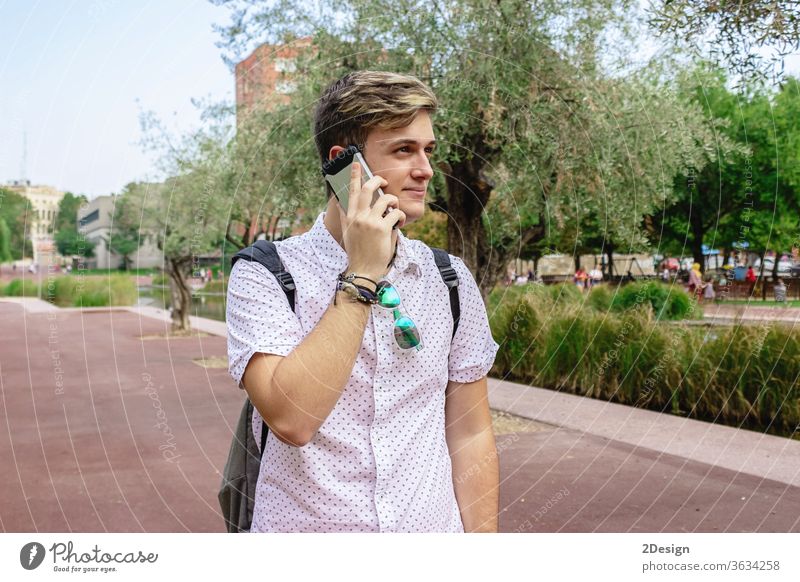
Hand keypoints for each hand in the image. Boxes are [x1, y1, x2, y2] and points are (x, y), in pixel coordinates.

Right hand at [340, 161, 405, 279]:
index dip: (354, 176)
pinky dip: (401, 217)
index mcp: (350, 216)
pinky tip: (400, 224)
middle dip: (378, 181)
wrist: (363, 270)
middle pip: (368, 189)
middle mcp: (358, 217)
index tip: (356, 164)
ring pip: (387, 199)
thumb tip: (340, 201)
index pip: (351, 191)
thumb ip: (345, 216)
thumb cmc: (358, 252)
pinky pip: (396, 213)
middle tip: (384, 182)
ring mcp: (370, 222)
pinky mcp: (382, 229)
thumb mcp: (348, 232)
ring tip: (395, 211)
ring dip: (394, 202)